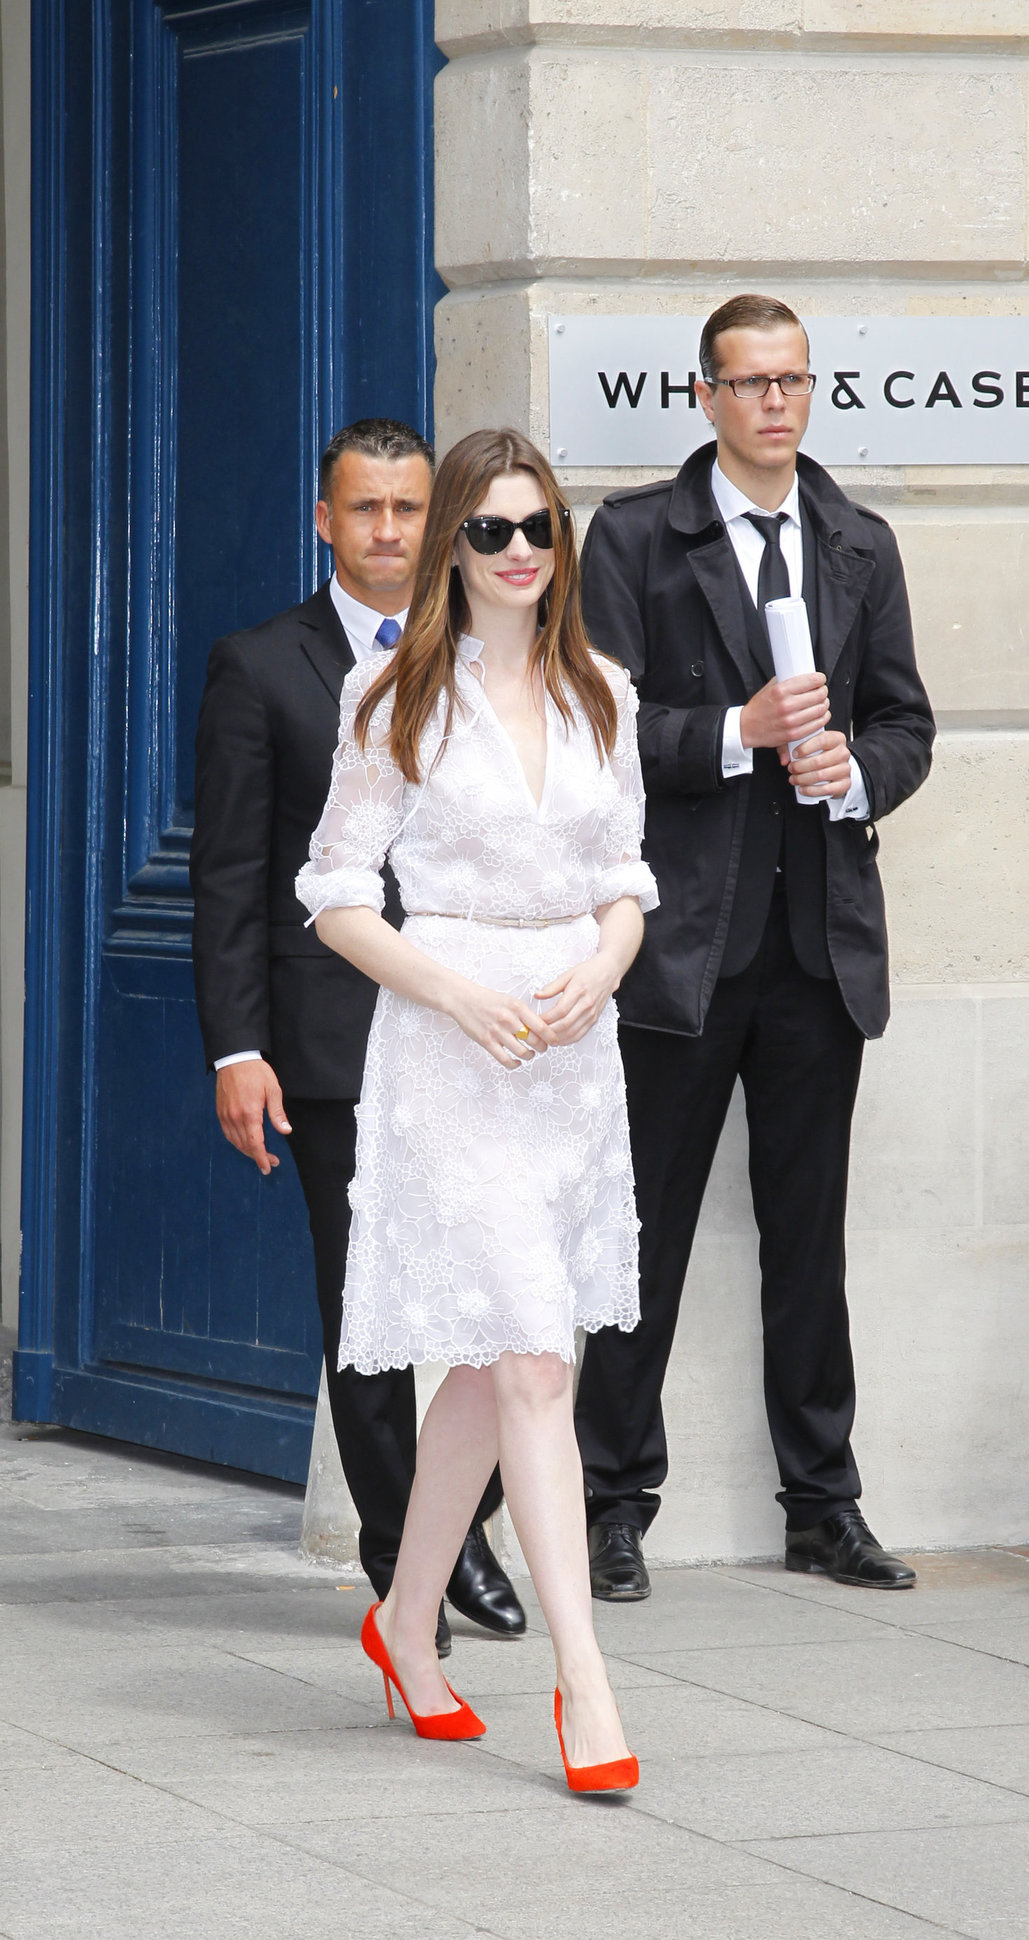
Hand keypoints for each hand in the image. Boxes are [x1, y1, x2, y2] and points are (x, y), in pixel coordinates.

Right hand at [215, 1059, 291, 1174]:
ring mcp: (225, 1115)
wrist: (235, 1058)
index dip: (261, 1158)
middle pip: (245, 1145)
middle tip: (272, 1161)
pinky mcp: (220, 1112)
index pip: (254, 1143)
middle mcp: (234, 1117)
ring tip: (260, 1154)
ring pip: (235, 1141)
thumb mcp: (273, 1089)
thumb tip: (286, 1131)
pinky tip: (246, 1142)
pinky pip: (228, 1133)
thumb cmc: (256, 1072)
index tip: (268, 1167)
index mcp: (249, 1113)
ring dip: (247, 1151)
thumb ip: (277, 1113)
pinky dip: (237, 1142)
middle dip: (258, 1156)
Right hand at [446, 980, 556, 1069]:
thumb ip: (525, 1014)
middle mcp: (508, 1019)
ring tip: (529, 1054)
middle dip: (542, 1047)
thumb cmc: (488, 1000)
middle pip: (534, 1040)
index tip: (555, 1041)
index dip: (551, 1037)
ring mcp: (497, 1031)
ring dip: (529, 1056)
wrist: (464, 1000)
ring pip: (522, 1052)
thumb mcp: (510, 1001)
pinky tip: (517, 1062)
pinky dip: (514, 1064)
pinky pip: (505, 1060)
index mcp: (517, 1007)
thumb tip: (542, 1029)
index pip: (541, 1026)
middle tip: (542, 1048)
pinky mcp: (486, 1041)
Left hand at [535, 953, 618, 1045]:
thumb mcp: (568, 974)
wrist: (608, 972)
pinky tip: (559, 1040)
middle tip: (538, 1032)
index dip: (547, 1018)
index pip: (560, 1010)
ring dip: (558, 1038)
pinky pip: (581, 1034)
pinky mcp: (594, 1019)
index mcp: (578, 991)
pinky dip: (568, 1040)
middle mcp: (586, 1004)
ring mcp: (592, 1013)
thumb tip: (537, 995)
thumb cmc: (588, 972)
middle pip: (566, 1024)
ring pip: (573, 1032)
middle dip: (550, 1031)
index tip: (536, 1020)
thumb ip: (552, 987)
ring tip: (546, 1038)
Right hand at [741, 673, 828, 750]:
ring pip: (820, 710)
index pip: (811, 681)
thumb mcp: (769, 688)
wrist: (746, 727)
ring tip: (820, 703)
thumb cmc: (759, 707)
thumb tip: (805, 674)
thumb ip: (787, 681)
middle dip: (823, 691)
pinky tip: (819, 714)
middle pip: (818, 695)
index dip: (819, 679)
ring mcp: (790, 721)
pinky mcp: (793, 734)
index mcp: (780, 691)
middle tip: (821, 691)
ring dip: (824, 705)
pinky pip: (816, 724)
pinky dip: (822, 718)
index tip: (820, 679)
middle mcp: (786, 706)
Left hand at [786, 729, 851, 797]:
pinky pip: (826, 789)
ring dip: (803, 779)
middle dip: (800, 766)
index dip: (805, 748)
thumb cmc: (819, 755)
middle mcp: (843, 753)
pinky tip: (802, 788)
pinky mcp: (845, 784)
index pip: (822, 740)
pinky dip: (811, 790)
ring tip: (794, 779)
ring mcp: (845, 769)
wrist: (835, 769)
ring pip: (821, 776)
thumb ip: (793, 746)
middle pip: (819, 761)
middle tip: (791, 768)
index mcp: (836, 739)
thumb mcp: (807, 745)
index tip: (794, 754)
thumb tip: (785, 758)